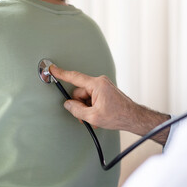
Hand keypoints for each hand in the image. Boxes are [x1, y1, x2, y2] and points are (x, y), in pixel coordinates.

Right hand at [50, 65, 170, 143]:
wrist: (133, 118)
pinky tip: (98, 115)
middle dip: (80, 105)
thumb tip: (68, 104)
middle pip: (79, 92)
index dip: (62, 73)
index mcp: (97, 85)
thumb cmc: (118, 115)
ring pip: (84, 97)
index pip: (75, 77)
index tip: (52, 69)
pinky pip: (91, 97)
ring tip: (95, 117)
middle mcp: (100, 82)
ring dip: (86, 108)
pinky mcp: (104, 91)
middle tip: (87, 116)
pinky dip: (91, 107)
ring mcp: (102, 86)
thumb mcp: (93, 116)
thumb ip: (77, 110)